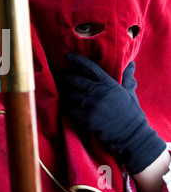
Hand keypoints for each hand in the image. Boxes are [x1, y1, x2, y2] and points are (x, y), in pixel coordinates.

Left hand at [56, 53, 165, 174]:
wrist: (131, 134)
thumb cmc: (131, 112)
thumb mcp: (129, 92)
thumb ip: (127, 77)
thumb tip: (130, 64)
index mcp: (107, 83)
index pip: (88, 67)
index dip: (76, 60)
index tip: (67, 56)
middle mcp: (97, 92)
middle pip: (74, 79)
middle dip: (65, 76)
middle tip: (60, 74)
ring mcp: (89, 105)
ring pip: (69, 94)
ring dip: (65, 92)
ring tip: (62, 90)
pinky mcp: (84, 118)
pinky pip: (69, 109)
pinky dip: (67, 106)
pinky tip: (66, 104)